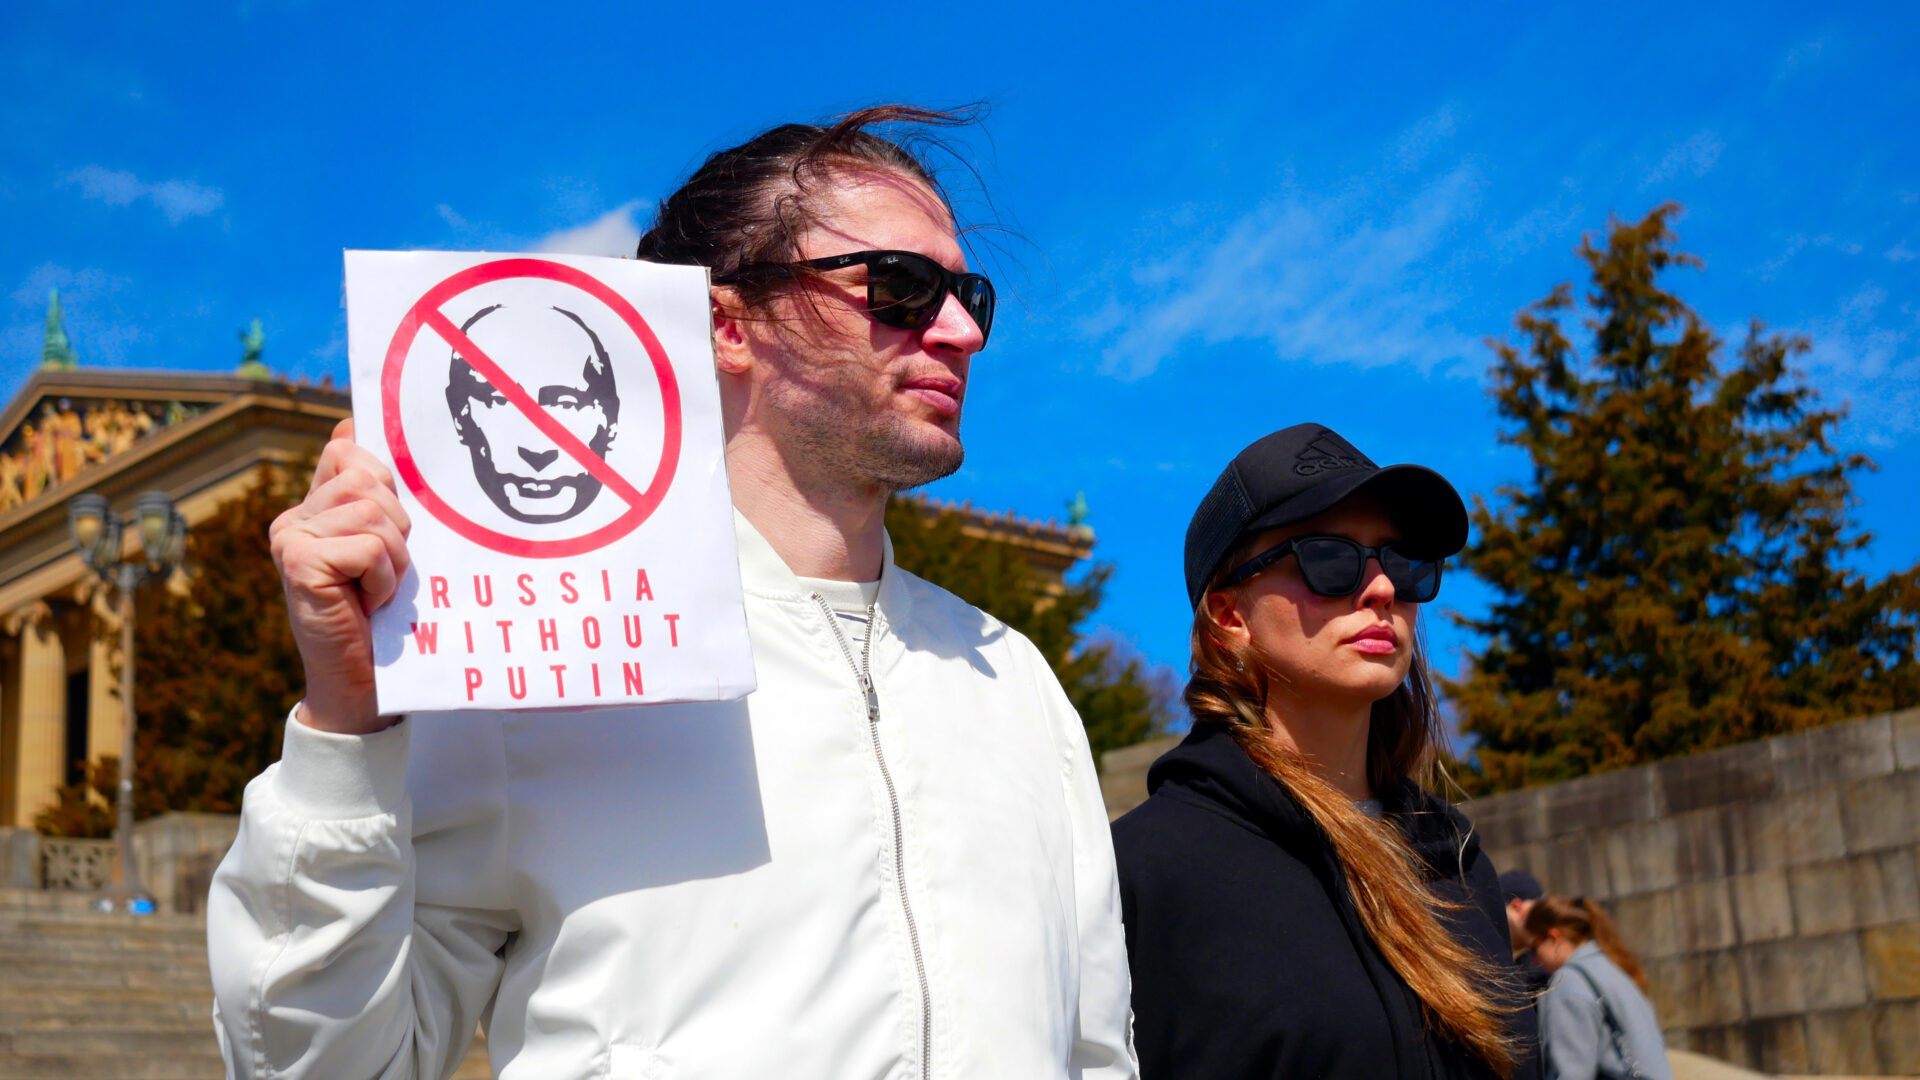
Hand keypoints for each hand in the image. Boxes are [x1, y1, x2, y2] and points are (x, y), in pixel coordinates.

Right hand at [271, 418, 411, 733]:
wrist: (361, 683)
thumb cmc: (382, 615)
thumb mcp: (386, 546)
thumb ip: (374, 494)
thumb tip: (352, 420)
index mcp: (313, 506)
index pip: (348, 450)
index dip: (382, 477)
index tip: (392, 516)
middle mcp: (293, 517)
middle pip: (368, 479)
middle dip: (398, 526)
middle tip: (385, 570)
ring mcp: (289, 538)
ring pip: (371, 511)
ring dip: (393, 556)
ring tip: (377, 588)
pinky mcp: (297, 563)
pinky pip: (367, 546)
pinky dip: (383, 578)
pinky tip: (367, 603)